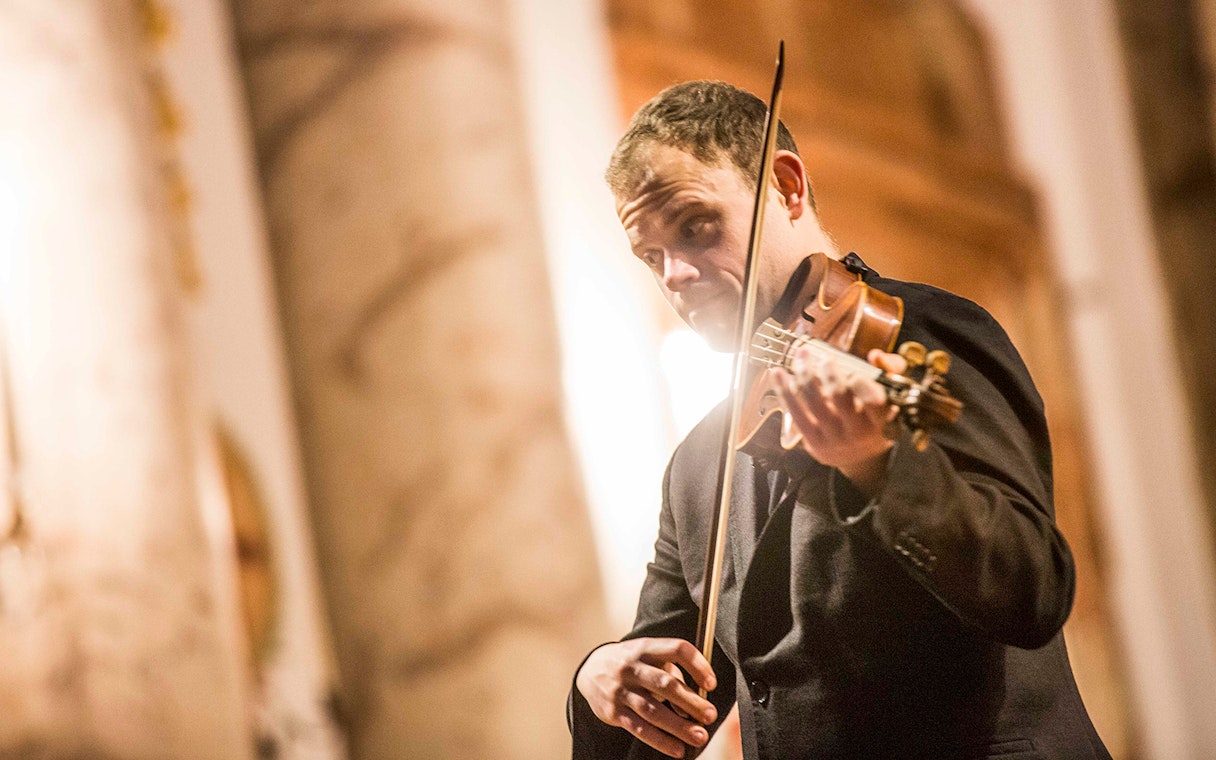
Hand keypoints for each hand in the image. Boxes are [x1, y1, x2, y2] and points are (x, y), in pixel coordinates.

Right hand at [575, 637, 718, 757]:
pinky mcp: (613, 711)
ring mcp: (621, 690)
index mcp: (645, 648)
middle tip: (710, 715)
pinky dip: (660, 741)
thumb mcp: (648, 656)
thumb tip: (695, 702)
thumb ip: (671, 672)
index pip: (676, 649)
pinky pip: (639, 728)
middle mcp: (631, 667)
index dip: (697, 665)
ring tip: (700, 736)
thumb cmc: (631, 663)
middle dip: (691, 701)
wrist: (590, 669)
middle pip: (665, 684)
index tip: (711, 684)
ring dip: (679, 726)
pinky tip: (677, 749)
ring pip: (653, 710)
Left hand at [775, 347, 907, 494]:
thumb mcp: (891, 400)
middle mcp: (858, 432)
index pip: (874, 402)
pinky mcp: (813, 442)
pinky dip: (785, 391)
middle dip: (829, 373)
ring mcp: (833, 438)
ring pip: (815, 402)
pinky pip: (796, 413)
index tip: (854, 372)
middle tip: (825, 359)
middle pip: (839, 397)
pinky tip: (778, 373)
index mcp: (881, 422)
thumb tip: (875, 355)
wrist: (858, 457)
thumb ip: (890, 372)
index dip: (862, 384)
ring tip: (801, 356)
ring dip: (804, 374)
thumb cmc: (874, 420)